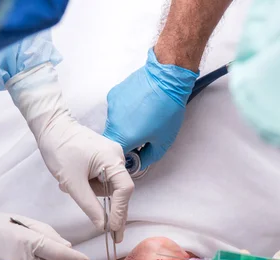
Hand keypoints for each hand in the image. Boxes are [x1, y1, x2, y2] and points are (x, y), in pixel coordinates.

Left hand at [7, 63, 133, 241]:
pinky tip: (76, 181)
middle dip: (109, 209)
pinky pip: (103, 180)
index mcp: (113, 160)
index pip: (124, 190)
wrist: (51, 126)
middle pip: (119, 191)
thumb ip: (90, 206)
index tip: (114, 229)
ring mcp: (112, 157)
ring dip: (92, 192)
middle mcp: (117, 157)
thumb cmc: (60, 150)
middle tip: (111, 234)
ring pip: (109, 187)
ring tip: (71, 184)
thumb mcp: (73, 183)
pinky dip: (91, 185)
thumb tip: (103, 226)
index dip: (120, 211)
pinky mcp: (105, 158)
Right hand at [103, 49, 197, 168]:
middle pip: (113, 139)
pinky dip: (125, 111)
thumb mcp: (163, 141)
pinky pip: (116, 109)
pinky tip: (138, 106)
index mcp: (123, 136)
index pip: (115, 156)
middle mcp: (112, 121)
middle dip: (125, 141)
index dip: (124, 158)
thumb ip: (148, 157)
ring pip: (114, 123)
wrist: (167, 76)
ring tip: (142, 118)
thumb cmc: (167, 109)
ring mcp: (111, 106)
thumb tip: (139, 162)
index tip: (133, 156)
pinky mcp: (114, 93)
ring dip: (125, 125)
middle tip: (141, 137)